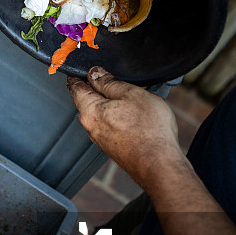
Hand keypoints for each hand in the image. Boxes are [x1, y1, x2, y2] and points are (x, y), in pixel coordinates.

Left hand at [68, 67, 183, 186]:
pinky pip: (113, 126)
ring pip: (103, 114)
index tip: (80, 70)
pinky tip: (138, 116)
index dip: (78, 75)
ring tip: (135, 98)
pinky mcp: (114, 147)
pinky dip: (121, 117)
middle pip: (90, 101)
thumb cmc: (148, 130)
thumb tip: (95, 73)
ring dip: (115, 104)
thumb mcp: (131, 93)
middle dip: (101, 89)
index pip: (75, 87)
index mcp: (89, 110)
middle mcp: (91, 127)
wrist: (159, 165)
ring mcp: (102, 139)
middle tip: (117, 80)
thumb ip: (109, 82)